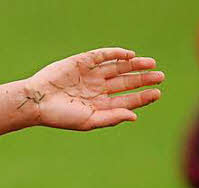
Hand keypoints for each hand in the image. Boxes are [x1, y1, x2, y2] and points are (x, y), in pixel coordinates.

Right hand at [22, 47, 163, 130]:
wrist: (38, 101)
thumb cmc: (61, 116)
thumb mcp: (89, 121)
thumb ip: (111, 118)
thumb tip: (134, 116)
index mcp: (99, 105)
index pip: (126, 100)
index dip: (142, 97)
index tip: (157, 93)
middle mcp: (97, 89)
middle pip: (126, 82)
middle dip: (143, 80)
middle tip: (161, 76)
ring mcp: (91, 74)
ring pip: (118, 67)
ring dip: (135, 66)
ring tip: (151, 64)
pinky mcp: (83, 61)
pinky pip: (104, 55)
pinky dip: (117, 54)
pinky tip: (130, 56)